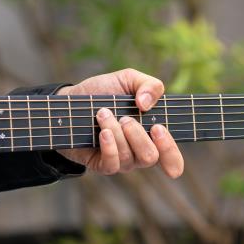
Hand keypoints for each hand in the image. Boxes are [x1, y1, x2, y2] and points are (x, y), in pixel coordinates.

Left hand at [55, 68, 183, 177]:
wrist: (71, 98)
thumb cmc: (103, 91)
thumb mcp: (129, 79)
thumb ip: (149, 85)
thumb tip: (147, 104)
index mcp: (151, 135)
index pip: (172, 159)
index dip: (171, 151)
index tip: (157, 129)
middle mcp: (139, 151)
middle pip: (151, 157)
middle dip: (138, 135)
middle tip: (125, 118)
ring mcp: (121, 160)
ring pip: (129, 157)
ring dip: (116, 132)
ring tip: (103, 114)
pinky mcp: (102, 164)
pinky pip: (112, 164)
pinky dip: (109, 146)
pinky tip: (102, 131)